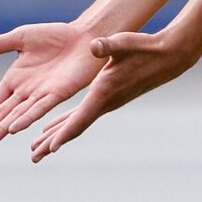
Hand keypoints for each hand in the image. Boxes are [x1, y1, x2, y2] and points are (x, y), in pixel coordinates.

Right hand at [0, 22, 107, 150]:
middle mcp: (26, 92)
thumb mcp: (19, 38)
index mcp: (15, 80)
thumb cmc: (55, 36)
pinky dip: (25, 118)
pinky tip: (13, 129)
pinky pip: (39, 108)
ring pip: (16, 116)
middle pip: (1, 115)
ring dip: (0, 130)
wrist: (85, 36)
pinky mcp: (58, 93)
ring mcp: (41, 94)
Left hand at [24, 28, 201, 161]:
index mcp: (104, 92)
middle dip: (53, 143)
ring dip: (56, 136)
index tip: (50, 149)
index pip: (81, 118)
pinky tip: (53, 128)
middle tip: (34, 158)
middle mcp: (104, 103)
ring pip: (76, 124)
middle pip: (75, 128)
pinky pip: (82, 115)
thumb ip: (108, 46)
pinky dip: (66, 123)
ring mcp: (106, 103)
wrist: (167, 57)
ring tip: (36, 149)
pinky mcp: (107, 98)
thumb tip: (94, 46)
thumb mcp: (124, 43)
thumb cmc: (145, 47)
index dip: (65, 133)